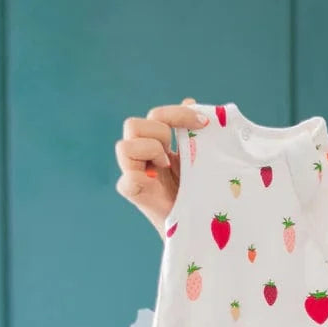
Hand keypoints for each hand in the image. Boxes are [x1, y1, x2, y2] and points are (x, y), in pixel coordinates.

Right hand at [115, 98, 212, 239]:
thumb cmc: (199, 192)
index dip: (177, 113)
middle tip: (176, 153)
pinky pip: (126, 181)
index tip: (204, 123)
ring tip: (167, 167)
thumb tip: (190, 100)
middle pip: (133, 124)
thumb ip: (193, 134)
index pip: (156, 115)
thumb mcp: (200, 159)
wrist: (200, 226)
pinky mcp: (133, 194)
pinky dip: (139, 179)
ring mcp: (134, 173)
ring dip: (150, 151)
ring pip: (123, 146)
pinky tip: (155, 182)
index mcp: (157, 144)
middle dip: (159, 132)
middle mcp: (142, 155)